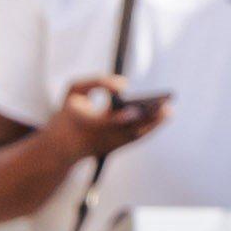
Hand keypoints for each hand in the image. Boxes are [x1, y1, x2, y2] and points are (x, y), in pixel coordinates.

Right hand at [54, 79, 168, 163]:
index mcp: (85, 124)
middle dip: (147, 120)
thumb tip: (124, 85)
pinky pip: (137, 138)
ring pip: (136, 136)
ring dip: (154, 124)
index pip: (105, 123)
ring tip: (169, 110)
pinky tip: (163, 116)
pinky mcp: (117, 149)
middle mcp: (100, 138)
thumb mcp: (74, 92)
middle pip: (127, 131)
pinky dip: (151, 128)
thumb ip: (97, 82)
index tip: (133, 109)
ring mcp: (109, 146)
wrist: (61, 146)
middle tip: (166, 106)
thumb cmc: (69, 114)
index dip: (119, 117)